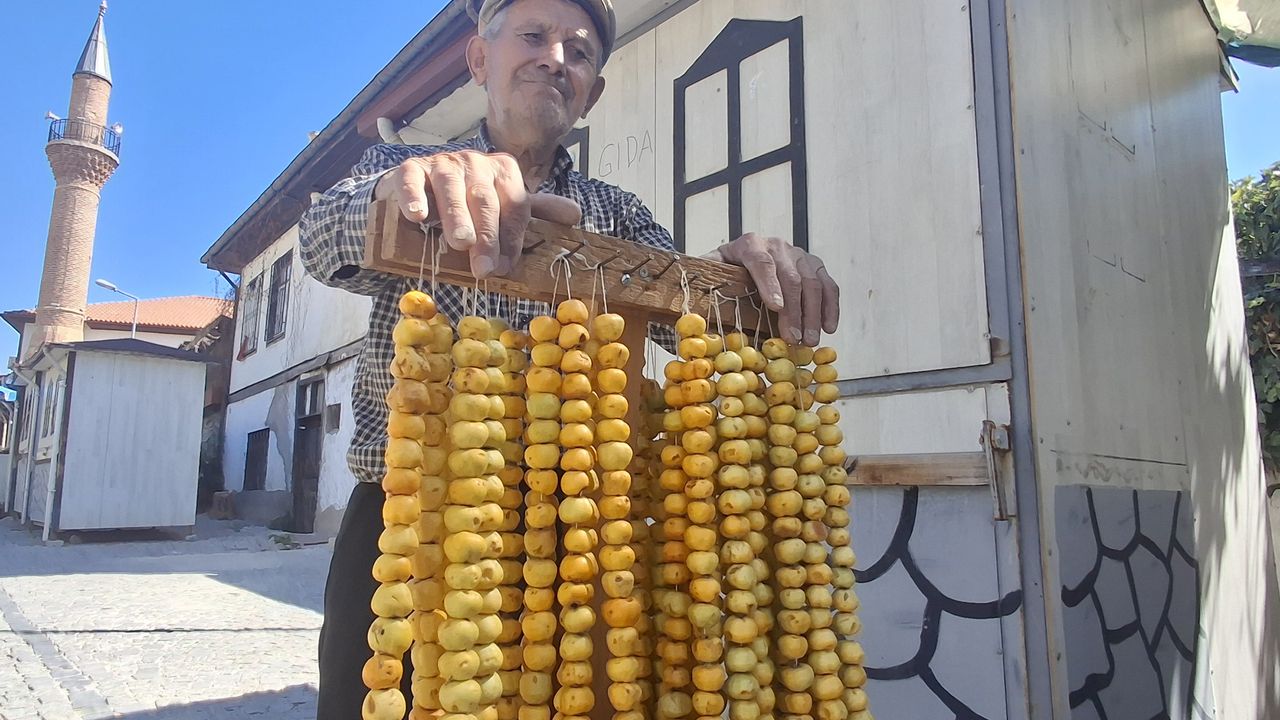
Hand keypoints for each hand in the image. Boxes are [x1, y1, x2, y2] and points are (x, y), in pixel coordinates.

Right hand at [374, 151, 581, 277]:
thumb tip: (576, 215)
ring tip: (460, 242)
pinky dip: (414, 198)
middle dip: (487, 236)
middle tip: (484, 268)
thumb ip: (536, 210)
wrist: (420, 186)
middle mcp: (476, 162)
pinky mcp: (411, 168)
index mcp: (504, 170)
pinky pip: (413, 181)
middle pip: (486, 201)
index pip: (515, 206)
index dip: (512, 238)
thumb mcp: (503, 204)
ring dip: (457, 217)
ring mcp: (443, 163)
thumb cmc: (468, 201)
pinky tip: (417, 217)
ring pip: (452, 189)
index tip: (504, 267)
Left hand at [707, 234, 839, 345]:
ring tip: (810, 341)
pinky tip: (829, 328)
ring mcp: (798, 253)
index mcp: (748, 245)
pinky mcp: (813, 265)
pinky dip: (831, 307)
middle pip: (791, 276)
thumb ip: (704, 287)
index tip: (776, 308)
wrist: (738, 256)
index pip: (762, 262)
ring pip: (813, 282)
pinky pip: (828, 285)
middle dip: (794, 310)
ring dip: (814, 314)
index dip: (770, 284)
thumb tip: (693, 315)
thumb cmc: (721, 273)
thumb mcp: (708, 274)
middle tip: (795, 339)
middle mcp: (776, 245)